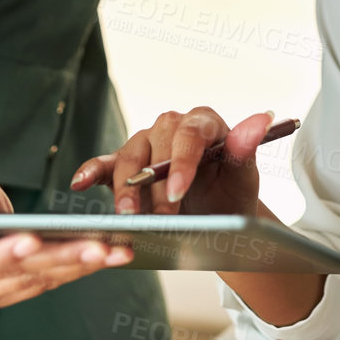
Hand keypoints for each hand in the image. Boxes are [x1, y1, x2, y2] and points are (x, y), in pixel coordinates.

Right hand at [0, 133, 132, 319]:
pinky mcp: (11, 278)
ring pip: (35, 279)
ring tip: (114, 251)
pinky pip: (44, 277)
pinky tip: (105, 254)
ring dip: (77, 265)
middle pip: (12, 273)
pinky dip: (75, 265)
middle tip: (96, 248)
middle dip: (58, 260)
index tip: (28, 242)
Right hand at [69, 108, 275, 216]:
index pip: (190, 134)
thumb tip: (259, 120)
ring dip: (125, 187)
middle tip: (159, 219)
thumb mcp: (245, 177)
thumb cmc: (233, 192)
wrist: (219, 215)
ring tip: (128, 217)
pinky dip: (92, 171)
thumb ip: (246, 149)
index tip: (179, 193)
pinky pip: (106, 163)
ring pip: (129, 157)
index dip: (182, 163)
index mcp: (204, 122)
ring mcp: (147, 142)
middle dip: (155, 186)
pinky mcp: (127, 162)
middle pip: (154, 145)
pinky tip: (80, 184)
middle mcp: (172, 125)